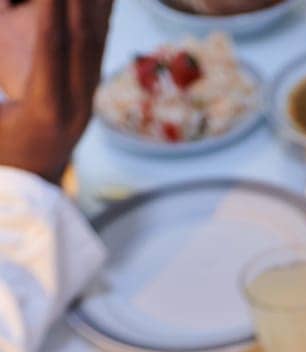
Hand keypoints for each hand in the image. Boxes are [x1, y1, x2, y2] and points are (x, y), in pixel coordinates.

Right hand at [0, 0, 112, 181]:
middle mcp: (76, 104)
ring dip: (95, 2)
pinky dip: (99, 14)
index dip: (51, 10)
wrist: (31, 184)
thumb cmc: (0, 151)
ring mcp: (87, 98)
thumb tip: (0, 44)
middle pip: (82, 37)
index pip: (51, 48)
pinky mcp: (90, 92)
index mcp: (46, 110)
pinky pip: (98, 46)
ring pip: (96, 39)